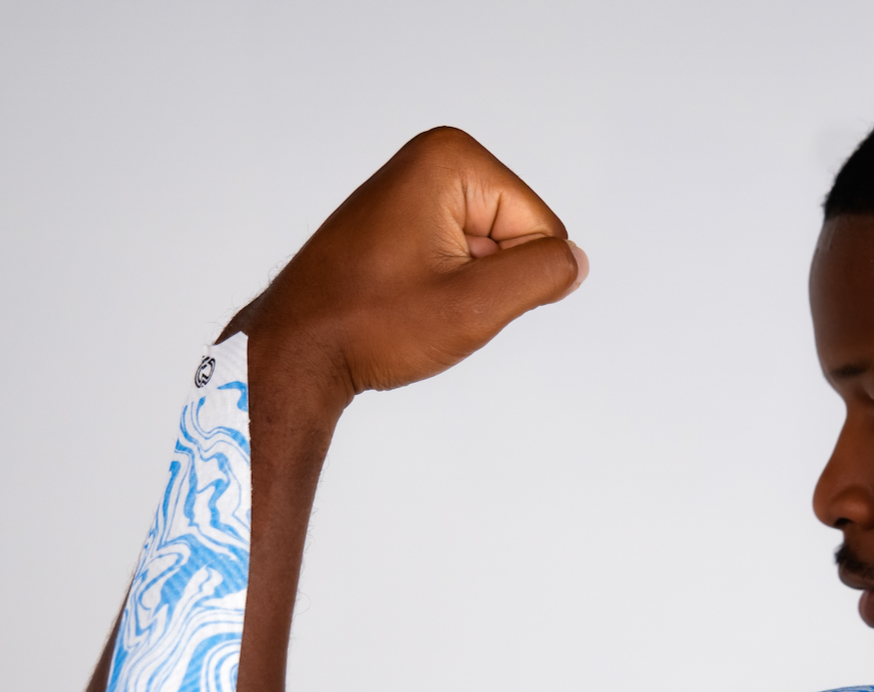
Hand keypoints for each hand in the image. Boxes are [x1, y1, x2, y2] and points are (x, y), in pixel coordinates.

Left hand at [225, 127, 586, 406]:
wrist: (298, 350)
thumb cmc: (369, 323)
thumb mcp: (475, 305)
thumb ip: (542, 275)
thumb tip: (575, 263)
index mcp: (452, 159)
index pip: (540, 229)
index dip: (511, 280)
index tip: (452, 294)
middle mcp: (432, 161)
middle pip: (516, 236)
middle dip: (488, 283)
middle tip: (430, 303)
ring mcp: (415, 192)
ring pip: (489, 255)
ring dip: (467, 292)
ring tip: (414, 304)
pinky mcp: (404, 223)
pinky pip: (460, 261)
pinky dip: (446, 292)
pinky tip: (406, 304)